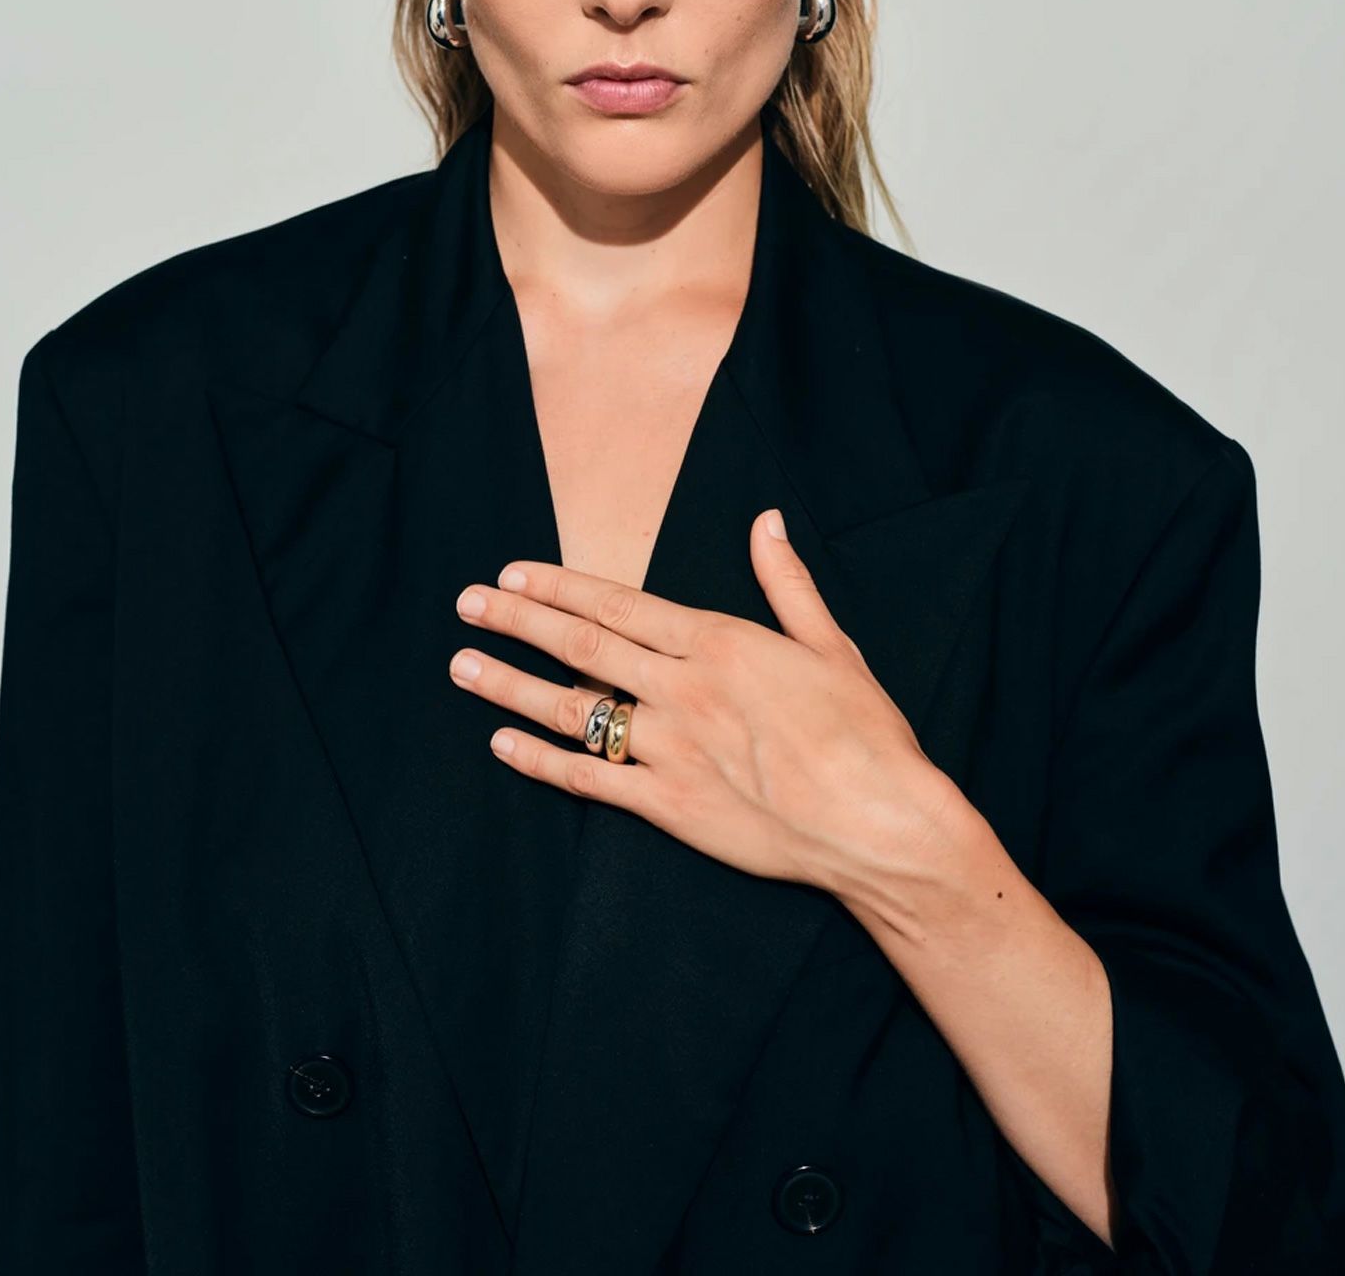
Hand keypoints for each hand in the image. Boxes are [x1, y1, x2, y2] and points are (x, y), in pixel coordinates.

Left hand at [448, 507, 959, 899]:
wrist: (881, 824)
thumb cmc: (865, 735)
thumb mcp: (830, 645)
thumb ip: (786, 583)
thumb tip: (766, 520)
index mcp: (720, 644)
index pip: (618, 605)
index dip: (560, 586)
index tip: (514, 572)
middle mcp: (684, 690)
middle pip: (582, 647)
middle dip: (518, 621)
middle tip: (467, 603)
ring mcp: (671, 749)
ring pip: (574, 710)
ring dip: (511, 685)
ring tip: (463, 666)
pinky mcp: (670, 806)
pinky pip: (589, 780)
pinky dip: (540, 760)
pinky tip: (502, 744)